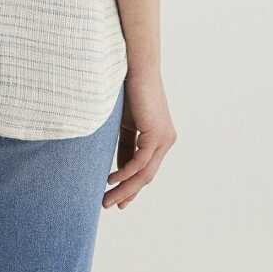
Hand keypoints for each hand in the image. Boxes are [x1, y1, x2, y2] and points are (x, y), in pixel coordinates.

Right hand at [102, 68, 176, 208]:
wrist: (136, 66)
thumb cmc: (129, 89)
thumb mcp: (125, 123)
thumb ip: (126, 145)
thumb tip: (119, 168)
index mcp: (159, 138)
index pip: (144, 169)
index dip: (130, 185)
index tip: (116, 199)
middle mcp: (166, 141)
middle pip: (146, 176)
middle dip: (127, 193)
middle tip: (110, 205)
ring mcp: (164, 139)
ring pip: (144, 173)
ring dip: (124, 188)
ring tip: (106, 199)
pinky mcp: (157, 134)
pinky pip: (140, 161)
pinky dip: (125, 173)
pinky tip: (110, 180)